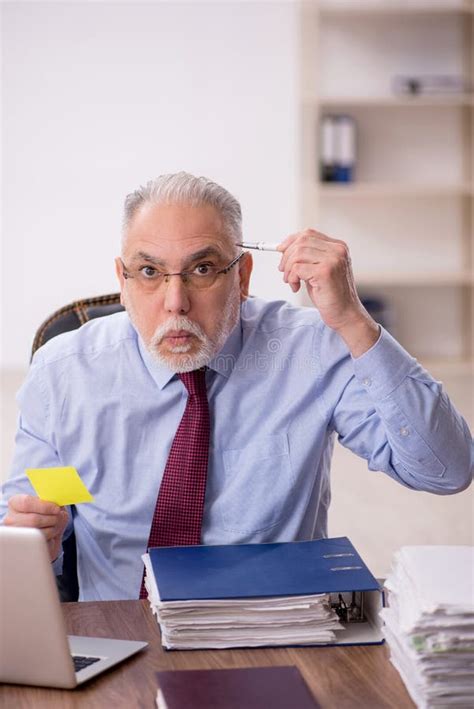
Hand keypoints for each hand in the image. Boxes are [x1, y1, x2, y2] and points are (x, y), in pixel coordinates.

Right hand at [4, 494, 68, 561]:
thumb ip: (53, 503)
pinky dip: (51, 539)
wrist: (47, 534)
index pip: (27, 503)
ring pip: (37, 533)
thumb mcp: (50, 505)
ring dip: (53, 529)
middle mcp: (11, 519)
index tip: (57, 509)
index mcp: (15, 503)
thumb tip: (58, 510)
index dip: (45, 506)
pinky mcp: (23, 548)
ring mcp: (15, 535)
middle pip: (34, 520)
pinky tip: (50, 536)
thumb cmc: (46, 515)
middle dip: (52, 519)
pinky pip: (40, 544)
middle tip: (58, 518)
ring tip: (55, 526)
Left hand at [278, 229, 379, 355]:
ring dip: (288, 269)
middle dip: (286, 256)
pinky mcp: (325, 272)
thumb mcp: (319, 270)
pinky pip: (297, 268)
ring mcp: (333, 260)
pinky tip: (296, 287)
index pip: (308, 233)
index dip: (291, 241)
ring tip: (291, 282)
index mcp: (338, 247)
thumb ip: (308, 257)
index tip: (280, 250)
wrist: (345, 314)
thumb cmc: (331, 295)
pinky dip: (291, 278)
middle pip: (301, 241)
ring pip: (297, 254)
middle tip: (284, 272)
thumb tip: (283, 248)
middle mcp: (337, 250)